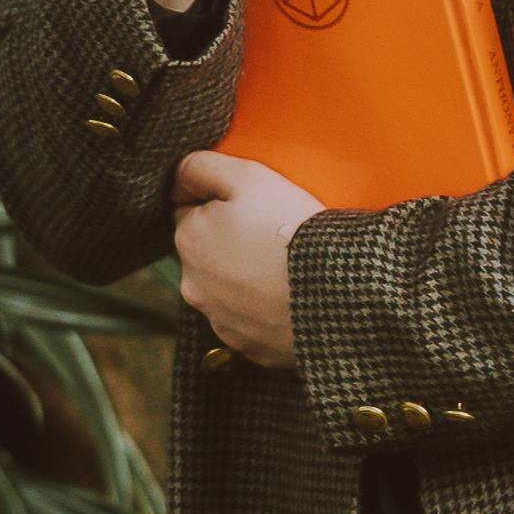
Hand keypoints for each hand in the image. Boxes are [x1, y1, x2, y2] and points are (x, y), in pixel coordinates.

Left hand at [171, 148, 319, 363]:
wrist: (335, 291)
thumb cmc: (290, 228)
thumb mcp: (246, 177)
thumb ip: (200, 167)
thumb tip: (178, 175)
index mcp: (188, 240)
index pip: (191, 211)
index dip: (222, 204)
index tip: (253, 208)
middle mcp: (193, 285)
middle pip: (208, 253)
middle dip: (231, 243)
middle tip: (273, 235)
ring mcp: (220, 320)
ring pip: (229, 290)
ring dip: (248, 279)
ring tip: (286, 267)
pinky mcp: (248, 346)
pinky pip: (252, 321)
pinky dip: (265, 310)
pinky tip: (290, 296)